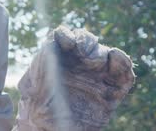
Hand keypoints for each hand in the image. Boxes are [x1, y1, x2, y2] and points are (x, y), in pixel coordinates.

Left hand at [16, 25, 134, 129]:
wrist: (50, 129)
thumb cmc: (38, 108)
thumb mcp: (31, 84)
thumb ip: (40, 63)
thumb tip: (51, 44)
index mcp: (60, 56)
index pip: (66, 37)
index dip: (66, 35)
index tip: (66, 42)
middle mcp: (80, 62)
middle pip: (88, 42)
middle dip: (86, 42)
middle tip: (82, 52)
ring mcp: (98, 75)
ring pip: (107, 54)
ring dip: (104, 51)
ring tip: (95, 60)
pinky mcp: (113, 90)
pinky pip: (124, 73)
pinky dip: (124, 62)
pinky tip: (116, 58)